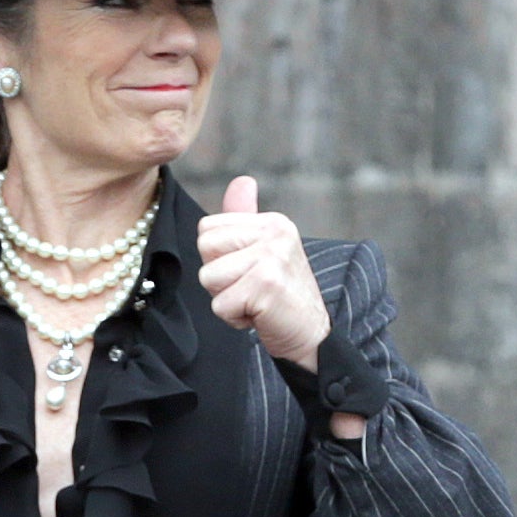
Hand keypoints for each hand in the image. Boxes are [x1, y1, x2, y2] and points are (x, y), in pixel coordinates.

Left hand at [196, 176, 330, 367]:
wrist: (312, 336)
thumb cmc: (281, 297)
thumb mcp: (264, 252)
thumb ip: (245, 220)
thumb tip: (241, 181)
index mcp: (272, 221)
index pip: (207, 228)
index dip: (218, 258)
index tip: (247, 273)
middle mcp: (275, 232)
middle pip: (204, 247)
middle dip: (218, 278)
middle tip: (250, 289)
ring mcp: (272, 256)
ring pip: (208, 277)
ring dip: (226, 300)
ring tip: (255, 301)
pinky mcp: (267, 284)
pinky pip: (220, 305)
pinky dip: (235, 319)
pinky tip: (259, 315)